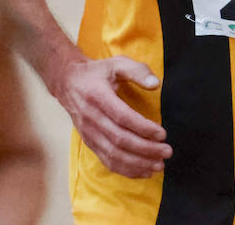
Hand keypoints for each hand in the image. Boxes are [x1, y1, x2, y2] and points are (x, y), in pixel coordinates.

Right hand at [52, 56, 168, 177]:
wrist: (67, 82)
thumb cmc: (96, 73)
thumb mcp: (116, 63)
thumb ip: (137, 71)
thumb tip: (156, 84)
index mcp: (98, 97)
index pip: (122, 117)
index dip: (142, 128)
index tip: (162, 134)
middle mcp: (91, 118)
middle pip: (119, 140)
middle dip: (145, 149)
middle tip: (167, 152)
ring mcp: (88, 133)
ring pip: (112, 154)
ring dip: (136, 163)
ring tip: (158, 165)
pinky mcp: (89, 142)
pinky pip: (106, 160)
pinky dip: (124, 169)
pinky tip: (142, 171)